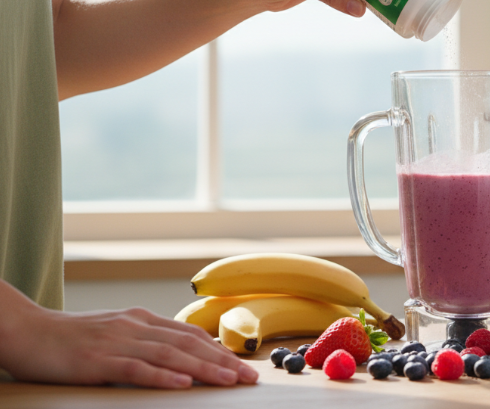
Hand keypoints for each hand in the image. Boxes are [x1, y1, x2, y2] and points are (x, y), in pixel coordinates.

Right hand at [0, 284, 257, 388]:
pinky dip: (162, 377)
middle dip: (222, 361)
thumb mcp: (114, 333)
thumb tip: (177, 358)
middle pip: (188, 345)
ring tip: (229, 380)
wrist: (26, 331)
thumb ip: (144, 341)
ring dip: (204, 369)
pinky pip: (136, 369)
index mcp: (141, 320)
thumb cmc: (70, 338)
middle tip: (249, 377)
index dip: (219, 349)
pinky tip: (182, 384)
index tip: (243, 364)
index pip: (190, 335)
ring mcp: (118, 342)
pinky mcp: (98, 360)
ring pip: (170, 356)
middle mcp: (135, 326)